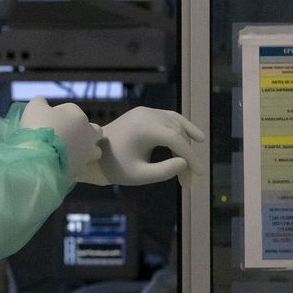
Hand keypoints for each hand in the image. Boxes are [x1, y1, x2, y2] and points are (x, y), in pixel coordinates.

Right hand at [20, 97, 102, 180]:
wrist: (39, 158)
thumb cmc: (38, 128)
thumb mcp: (34, 108)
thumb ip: (40, 102)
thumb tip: (42, 102)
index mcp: (78, 115)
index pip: (70, 109)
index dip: (57, 113)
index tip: (46, 120)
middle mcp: (88, 132)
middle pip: (92, 129)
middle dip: (82, 131)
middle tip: (65, 135)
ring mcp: (88, 151)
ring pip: (94, 149)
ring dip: (86, 149)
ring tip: (70, 152)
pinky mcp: (84, 167)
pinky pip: (84, 164)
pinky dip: (77, 163)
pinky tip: (64, 163)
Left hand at [76, 107, 205, 186]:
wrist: (93, 154)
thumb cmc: (114, 167)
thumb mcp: (139, 175)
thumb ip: (163, 171)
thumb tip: (185, 162)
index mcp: (144, 127)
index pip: (177, 140)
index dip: (191, 157)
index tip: (200, 174)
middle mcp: (147, 114)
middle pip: (178, 133)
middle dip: (187, 156)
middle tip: (188, 180)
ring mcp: (145, 111)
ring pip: (176, 126)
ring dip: (186, 145)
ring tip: (191, 167)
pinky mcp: (144, 113)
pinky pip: (170, 119)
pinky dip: (182, 129)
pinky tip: (197, 137)